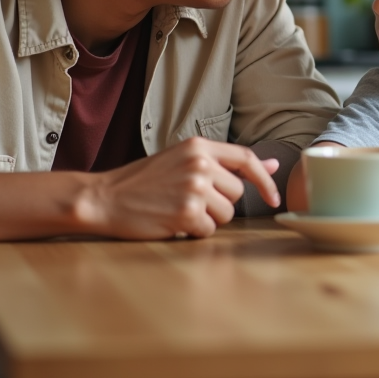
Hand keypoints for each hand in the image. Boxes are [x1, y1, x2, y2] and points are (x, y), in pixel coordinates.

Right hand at [78, 137, 280, 239]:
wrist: (104, 198)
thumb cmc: (143, 182)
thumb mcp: (182, 160)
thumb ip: (225, 163)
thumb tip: (273, 165)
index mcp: (199, 146)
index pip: (247, 158)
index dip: (265, 179)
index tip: (274, 197)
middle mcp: (200, 163)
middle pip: (236, 193)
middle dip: (219, 203)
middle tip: (188, 201)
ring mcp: (194, 187)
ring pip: (226, 214)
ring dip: (208, 219)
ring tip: (178, 210)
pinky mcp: (186, 212)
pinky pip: (209, 230)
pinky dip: (194, 232)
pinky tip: (172, 222)